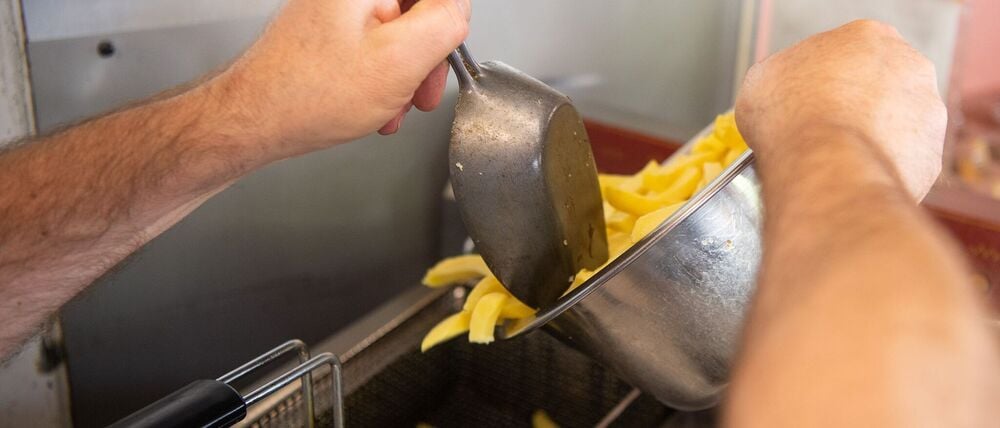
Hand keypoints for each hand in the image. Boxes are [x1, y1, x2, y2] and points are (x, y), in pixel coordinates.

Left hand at [213, 0, 469, 159]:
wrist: (251, 121)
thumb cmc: (307, 95)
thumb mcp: (399, 59)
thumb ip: (444, 23)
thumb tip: (460, 8)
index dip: (448, 25)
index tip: (443, 55)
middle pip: (417, 11)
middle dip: (425, 57)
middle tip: (421, 92)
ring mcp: (334, 9)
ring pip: (396, 34)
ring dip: (403, 76)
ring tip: (389, 107)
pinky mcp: (326, 31)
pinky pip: (372, 48)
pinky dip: (381, 79)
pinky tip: (373, 106)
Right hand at [735, 20, 945, 199]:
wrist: (823, 165)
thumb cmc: (792, 118)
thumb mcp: (763, 79)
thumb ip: (786, 75)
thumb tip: (783, 90)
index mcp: (867, 36)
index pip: (848, 54)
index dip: (824, 79)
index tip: (809, 98)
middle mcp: (909, 64)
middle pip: (880, 84)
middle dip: (857, 104)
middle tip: (825, 127)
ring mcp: (927, 109)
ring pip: (897, 123)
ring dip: (873, 136)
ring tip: (837, 156)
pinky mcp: (931, 153)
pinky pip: (903, 161)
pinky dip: (881, 167)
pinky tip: (853, 173)